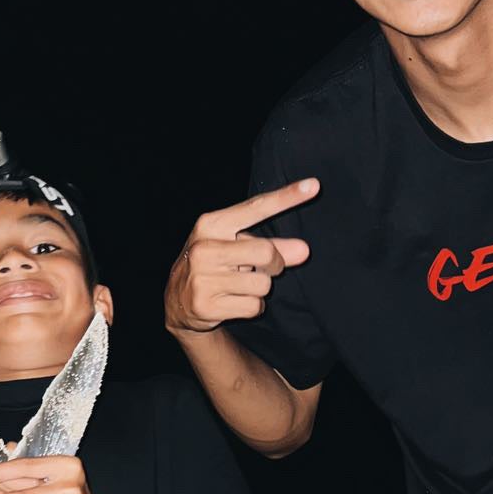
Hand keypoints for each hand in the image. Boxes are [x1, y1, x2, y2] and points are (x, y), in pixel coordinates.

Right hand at [164, 178, 318, 333]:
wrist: (177, 301)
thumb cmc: (215, 265)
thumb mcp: (236, 247)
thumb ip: (272, 246)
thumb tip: (304, 250)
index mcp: (211, 224)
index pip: (256, 207)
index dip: (286, 197)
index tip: (315, 185)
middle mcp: (205, 248)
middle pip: (266, 252)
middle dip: (275, 263)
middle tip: (265, 268)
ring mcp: (203, 278)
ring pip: (263, 283)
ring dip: (260, 289)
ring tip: (240, 286)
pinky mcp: (206, 306)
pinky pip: (253, 306)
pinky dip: (252, 307)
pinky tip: (234, 302)